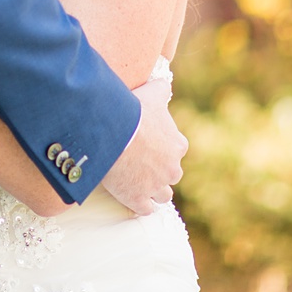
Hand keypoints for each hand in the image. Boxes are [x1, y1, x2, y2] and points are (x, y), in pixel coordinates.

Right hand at [101, 76, 186, 215]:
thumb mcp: (151, 94)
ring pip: (162, 195)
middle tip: (140, 163)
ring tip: (138, 183)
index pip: (176, 149)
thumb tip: (164, 82)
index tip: (148, 144)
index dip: (162, 148)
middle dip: (159, 171)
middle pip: (170, 174)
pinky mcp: (138, 199)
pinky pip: (145, 209)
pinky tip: (130, 198)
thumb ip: (161, 89)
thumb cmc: (133, 112)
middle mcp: (172, 168)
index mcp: (177, 145)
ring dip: (153, 190)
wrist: (113, 133)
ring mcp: (156, 186)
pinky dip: (139, 204)